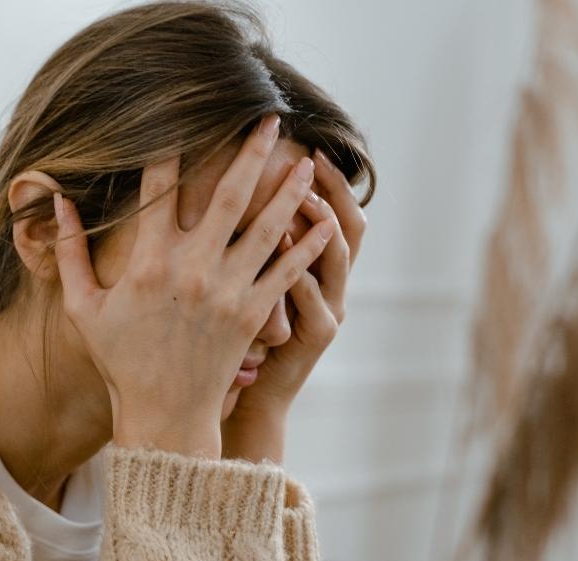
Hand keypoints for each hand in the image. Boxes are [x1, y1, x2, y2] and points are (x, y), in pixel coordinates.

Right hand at [52, 114, 335, 458]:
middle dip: (251, 151)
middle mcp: (192, 268)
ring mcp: (227, 290)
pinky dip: (309, 245)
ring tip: (307, 161)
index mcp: (148, 261)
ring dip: (289, 189)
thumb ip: (69, 254)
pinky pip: (287, 271)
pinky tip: (325, 221)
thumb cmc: (121, 361)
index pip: (160, 188)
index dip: (171, 148)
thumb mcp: (83, 308)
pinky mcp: (253, 314)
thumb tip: (58, 203)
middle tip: (269, 118)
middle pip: (229, 194)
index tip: (182, 118)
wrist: (163, 415)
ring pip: (267, 227)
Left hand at [222, 147, 367, 462]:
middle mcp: (332, 285)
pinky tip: (285, 246)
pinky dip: (301, 271)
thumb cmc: (238, 340)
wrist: (247, 397)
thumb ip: (249, 245)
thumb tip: (229, 192)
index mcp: (315, 268)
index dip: (328, 180)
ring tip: (302, 195)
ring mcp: (329, 309)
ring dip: (320, 224)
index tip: (307, 146)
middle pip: (349, 225)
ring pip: (336, 257)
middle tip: (311, 158)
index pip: (331, 212)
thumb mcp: (249, 287)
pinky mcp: (317, 335)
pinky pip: (314, 298)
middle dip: (333, 189)